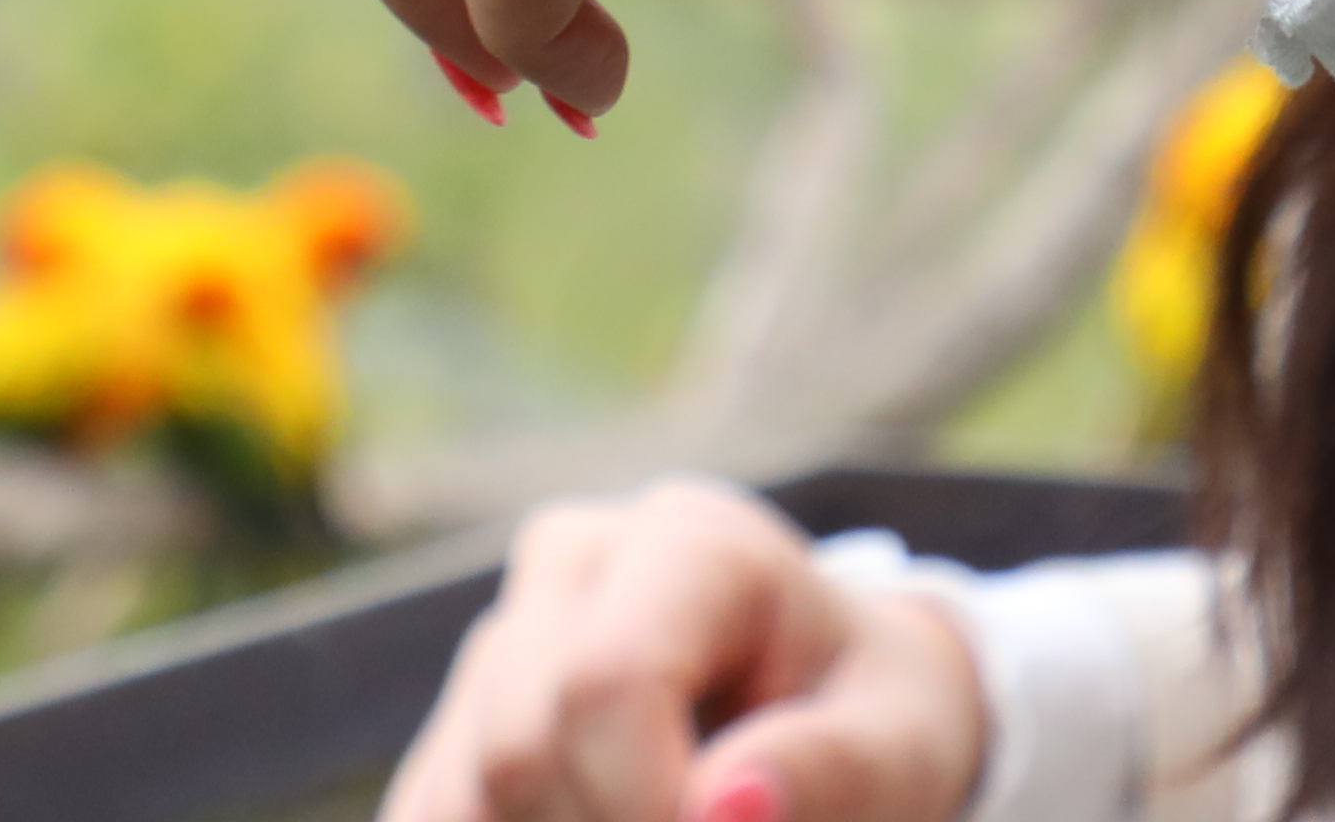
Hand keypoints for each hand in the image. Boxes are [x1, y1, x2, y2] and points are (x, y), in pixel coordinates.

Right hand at [385, 481, 983, 821]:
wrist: (830, 713)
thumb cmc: (873, 722)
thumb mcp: (901, 746)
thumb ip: (830, 770)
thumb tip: (725, 805)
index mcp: (690, 540)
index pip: (606, 681)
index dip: (646, 801)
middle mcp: (573, 565)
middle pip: (521, 748)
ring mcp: (502, 638)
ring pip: (462, 795)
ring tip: (670, 821)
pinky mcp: (458, 721)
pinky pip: (433, 815)